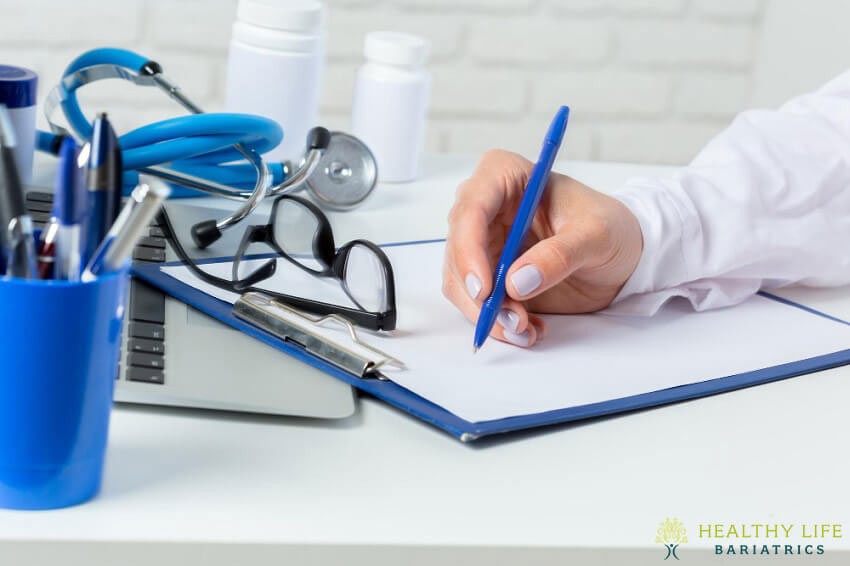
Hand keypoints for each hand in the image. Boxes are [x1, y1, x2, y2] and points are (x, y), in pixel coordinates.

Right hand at [443, 149, 643, 347]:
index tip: (485, 288)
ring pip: (460, 281)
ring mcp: (483, 242)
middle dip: (478, 291)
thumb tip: (518, 281)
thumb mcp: (597, 235)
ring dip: (486, 312)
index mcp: (506, 176)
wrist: (623, 255)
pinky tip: (527, 328)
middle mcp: (486, 207)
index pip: (472, 207)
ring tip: (525, 329)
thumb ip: (560, 255)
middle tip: (510, 319)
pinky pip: (474, 301)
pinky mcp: (488, 274)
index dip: (469, 249)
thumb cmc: (611, 228)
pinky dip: (495, 320)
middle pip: (458, 249)